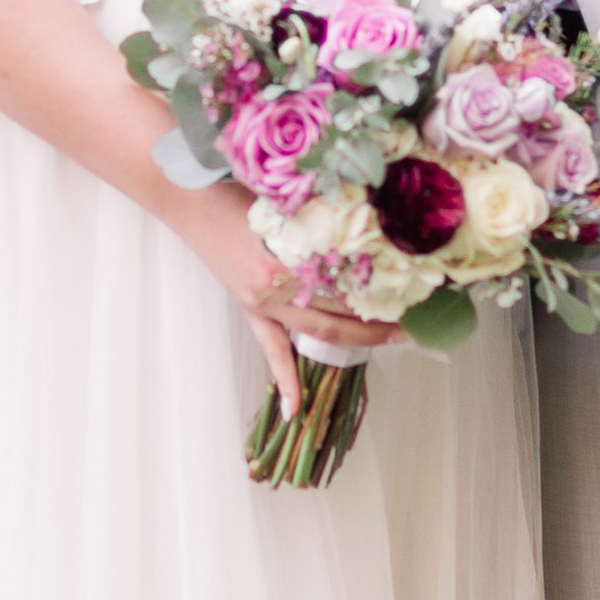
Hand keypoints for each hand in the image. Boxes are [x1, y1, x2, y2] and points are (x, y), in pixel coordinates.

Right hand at [169, 182, 398, 410]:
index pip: (348, 287)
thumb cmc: (237, 190)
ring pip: (316, 331)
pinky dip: (284, 377)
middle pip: (337, 316)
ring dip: (352, 341)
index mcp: (291, 257)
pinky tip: (294, 408)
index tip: (411, 297)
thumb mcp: (287, 202)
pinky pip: (270, 346)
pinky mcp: (248, 304)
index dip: (381, 297)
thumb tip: (366, 229)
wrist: (189, 198)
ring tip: (384, 344)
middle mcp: (278, 285)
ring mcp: (261, 299)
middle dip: (376, 326)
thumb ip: (320, 222)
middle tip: (409, 328)